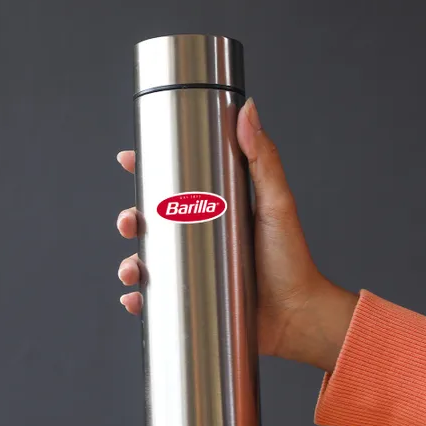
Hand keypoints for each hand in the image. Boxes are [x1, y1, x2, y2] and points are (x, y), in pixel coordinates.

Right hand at [116, 98, 357, 371]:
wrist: (295, 314)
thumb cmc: (290, 258)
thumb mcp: (276, 204)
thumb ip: (263, 159)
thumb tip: (247, 111)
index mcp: (216, 209)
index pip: (176, 183)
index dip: (149, 170)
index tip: (130, 160)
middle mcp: (202, 235)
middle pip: (154, 221)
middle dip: (132, 220)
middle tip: (129, 223)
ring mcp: (196, 267)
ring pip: (149, 259)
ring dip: (130, 262)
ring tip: (132, 269)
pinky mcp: (194, 297)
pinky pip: (157, 297)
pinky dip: (141, 298)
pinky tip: (136, 299)